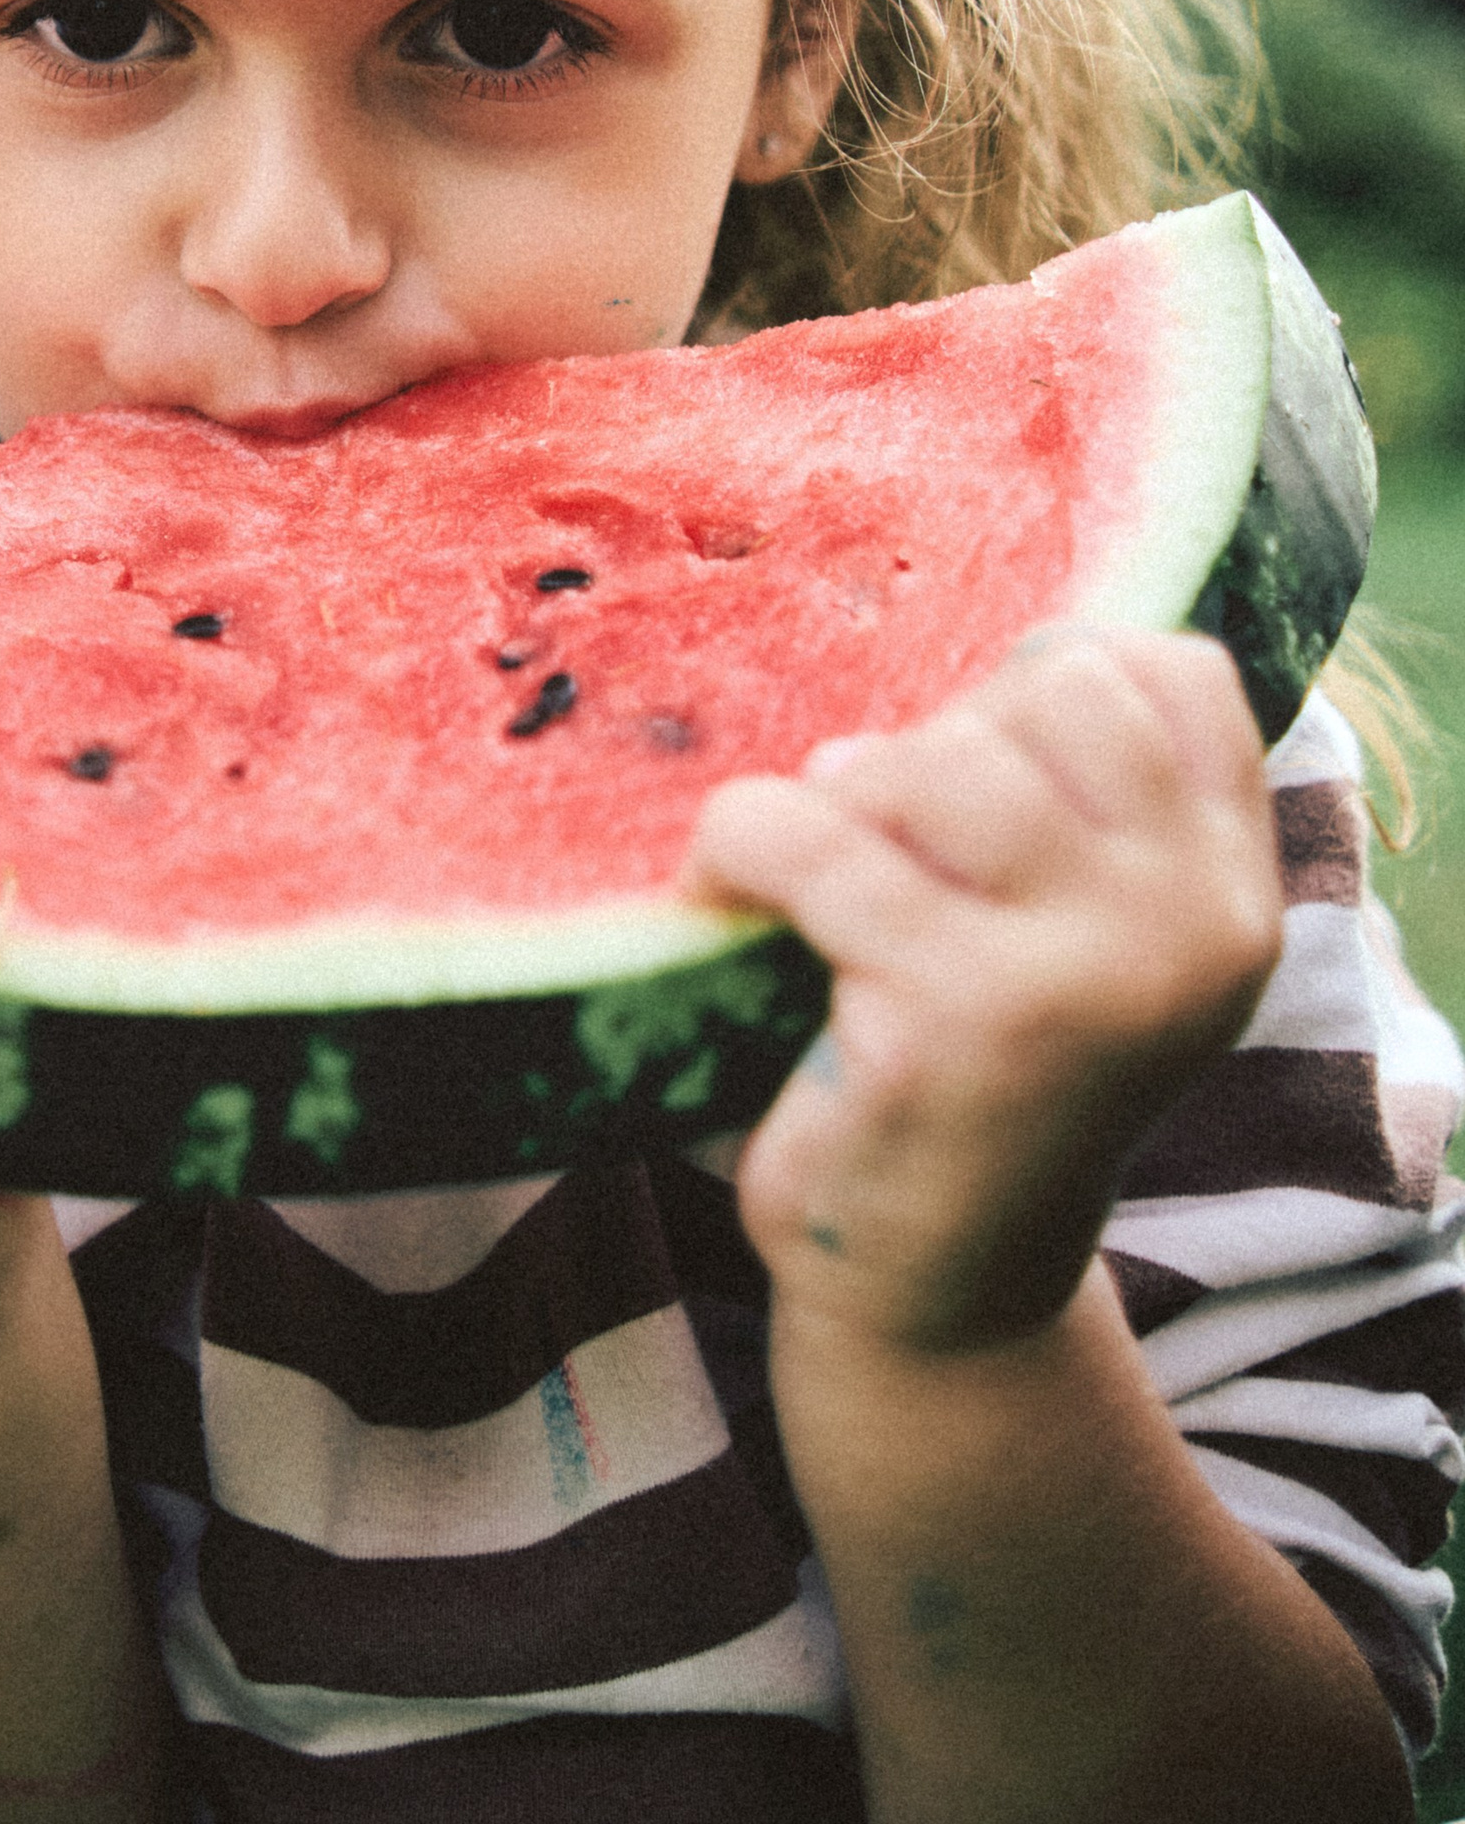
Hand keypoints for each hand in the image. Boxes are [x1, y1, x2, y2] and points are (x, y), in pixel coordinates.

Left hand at [685, 629, 1281, 1359]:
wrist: (938, 1289)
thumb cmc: (981, 1063)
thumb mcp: (1071, 922)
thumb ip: (1056, 790)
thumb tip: (912, 688)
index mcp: (1232, 891)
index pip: (1169, 672)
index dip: (1043, 682)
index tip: (977, 769)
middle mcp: (1189, 929)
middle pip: (1039, 697)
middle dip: (931, 747)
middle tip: (886, 849)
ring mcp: (1080, 977)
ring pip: (925, 761)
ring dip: (838, 800)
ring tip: (822, 883)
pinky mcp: (953, 1024)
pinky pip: (813, 842)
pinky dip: (739, 847)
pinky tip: (728, 893)